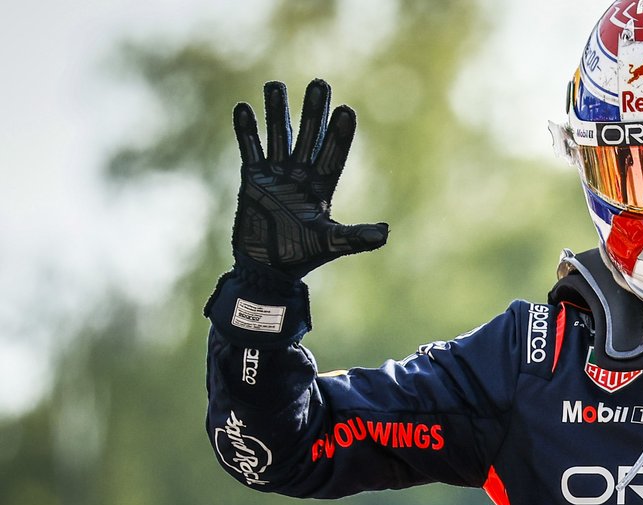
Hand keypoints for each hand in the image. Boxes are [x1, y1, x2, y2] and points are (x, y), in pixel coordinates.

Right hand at [231, 79, 387, 277]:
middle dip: (314, 112)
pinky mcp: (252, 180)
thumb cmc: (301, 257)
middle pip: (309, 136)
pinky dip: (247, 131)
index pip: (333, 154)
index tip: (346, 110)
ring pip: (278, 136)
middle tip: (320, 84)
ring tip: (276, 84)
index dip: (339, 134)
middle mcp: (301, 176)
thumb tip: (385, 233)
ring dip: (277, 112)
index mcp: (322, 188)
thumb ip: (356, 236)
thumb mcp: (331, 242)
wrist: (266, 269)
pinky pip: (250, 150)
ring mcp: (276, 175)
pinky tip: (244, 109)